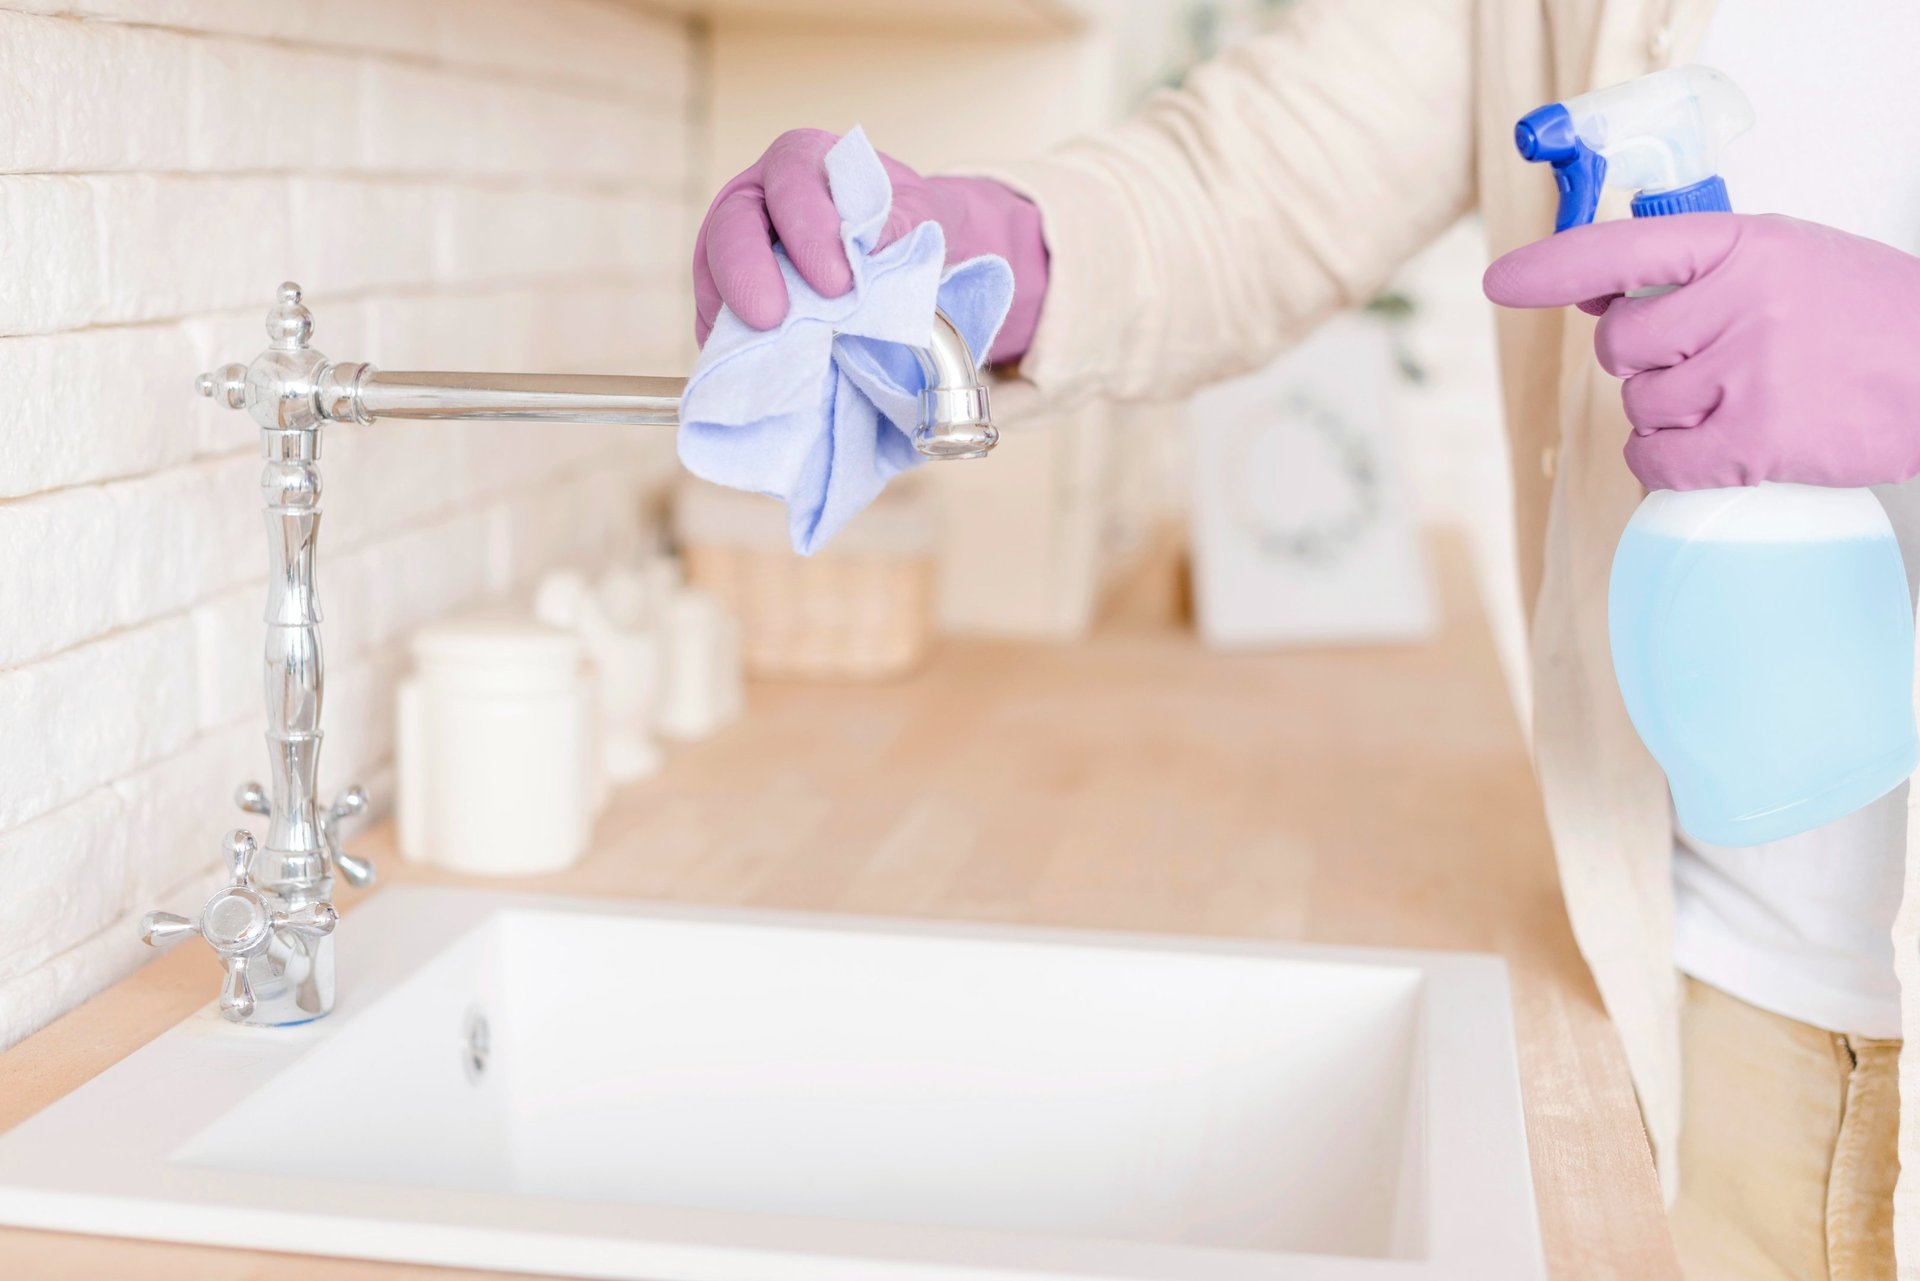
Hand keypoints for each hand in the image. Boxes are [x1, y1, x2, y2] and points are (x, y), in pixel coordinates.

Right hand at [692, 128, 1047, 361]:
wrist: (902, 251)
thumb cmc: (902, 223)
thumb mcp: (917, 213)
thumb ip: (898, 226)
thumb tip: (872, 257)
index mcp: (803, 162)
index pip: (791, 182)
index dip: (809, 229)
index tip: (837, 282)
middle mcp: (758, 198)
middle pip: (733, 225)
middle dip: (748, 271)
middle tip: (771, 317)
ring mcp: (737, 245)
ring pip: (713, 270)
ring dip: (731, 312)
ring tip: (760, 349)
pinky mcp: (730, 294)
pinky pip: (715, 315)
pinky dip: (726, 342)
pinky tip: (749, 365)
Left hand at [1483, 213, 1919, 490]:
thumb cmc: (1867, 320)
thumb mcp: (1786, 261)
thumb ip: (1696, 271)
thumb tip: (1593, 294)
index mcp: (1744, 244)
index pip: (1621, 248)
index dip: (1552, 267)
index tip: (1502, 281)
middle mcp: (1740, 301)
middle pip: (1620, 347)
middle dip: (1645, 364)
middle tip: (1708, 365)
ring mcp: (1747, 370)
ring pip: (1638, 408)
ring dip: (1668, 417)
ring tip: (1740, 402)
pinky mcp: (1757, 439)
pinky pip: (1657, 461)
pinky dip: (1667, 464)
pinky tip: (1714, 450)